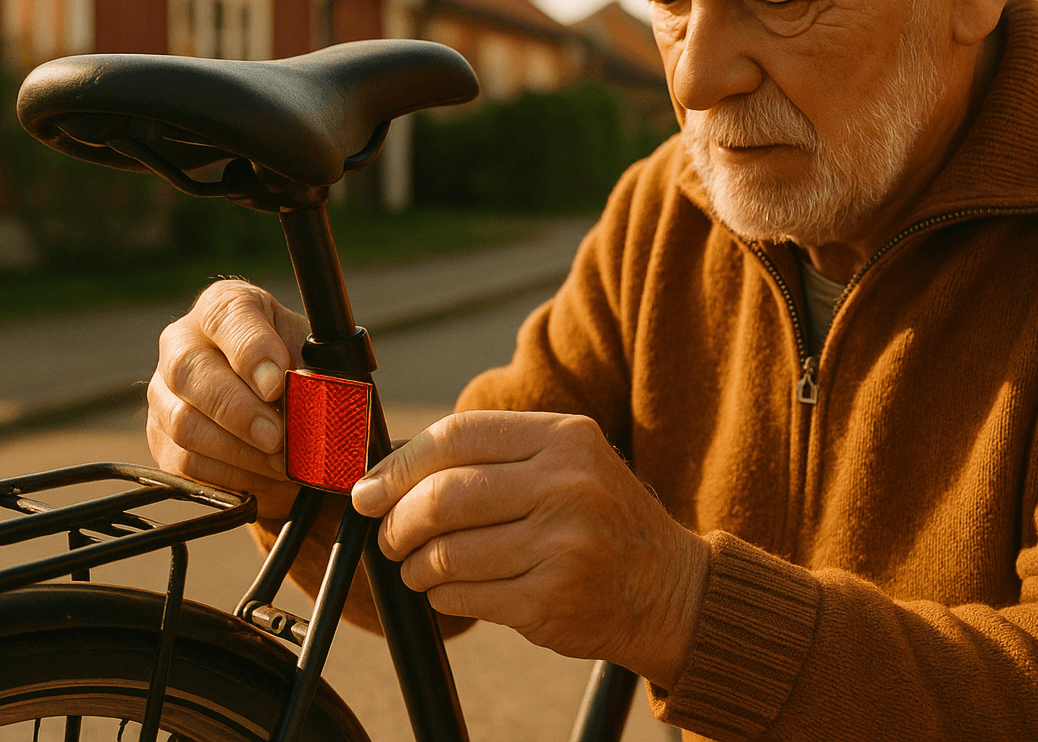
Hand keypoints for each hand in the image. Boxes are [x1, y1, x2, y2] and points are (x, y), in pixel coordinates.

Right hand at [147, 279, 309, 517]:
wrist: (281, 409)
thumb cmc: (296, 369)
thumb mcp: (312, 357)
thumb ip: (309, 369)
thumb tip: (305, 397)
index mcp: (225, 307)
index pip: (226, 316)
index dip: (251, 352)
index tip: (277, 385)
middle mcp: (182, 342)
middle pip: (189, 371)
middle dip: (238, 410)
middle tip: (277, 437)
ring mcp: (164, 392)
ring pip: (184, 423)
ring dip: (239, 450)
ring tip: (281, 461)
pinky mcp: (162, 439)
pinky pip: (186, 463)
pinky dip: (231, 474)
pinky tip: (263, 473)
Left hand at [351, 409, 708, 687]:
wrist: (668, 587)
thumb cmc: (599, 519)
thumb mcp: (565, 463)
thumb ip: (492, 457)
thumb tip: (389, 470)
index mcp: (565, 437)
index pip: (457, 436)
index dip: (400, 464)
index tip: (369, 488)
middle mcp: (567, 485)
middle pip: (443, 496)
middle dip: (398, 521)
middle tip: (388, 536)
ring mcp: (562, 545)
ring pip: (447, 552)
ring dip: (416, 565)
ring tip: (419, 567)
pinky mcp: (551, 601)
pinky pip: (464, 596)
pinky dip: (442, 595)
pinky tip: (451, 590)